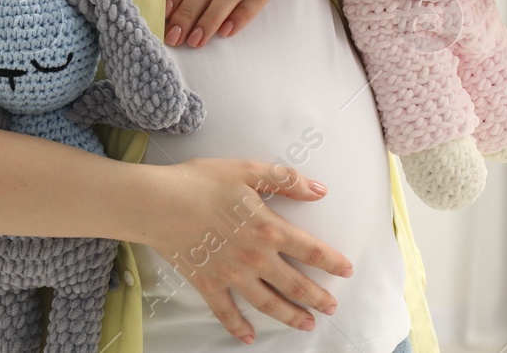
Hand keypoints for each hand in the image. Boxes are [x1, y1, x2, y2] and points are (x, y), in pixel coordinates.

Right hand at [137, 157, 351, 340]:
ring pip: (268, 303)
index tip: (346, 271)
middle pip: (295, 283)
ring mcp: (232, 275)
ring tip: (307, 324)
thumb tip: (319, 190)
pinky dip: (238, 327)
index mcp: (269, 229)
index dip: (332, 262)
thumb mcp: (248, 170)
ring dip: (290, 315)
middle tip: (331, 307)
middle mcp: (256, 258)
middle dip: (317, 297)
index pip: (311, 250)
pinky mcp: (209, 285)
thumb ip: (286, 180)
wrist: (159, 203)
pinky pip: (227, 312)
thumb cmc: (202, 182)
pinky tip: (249, 338)